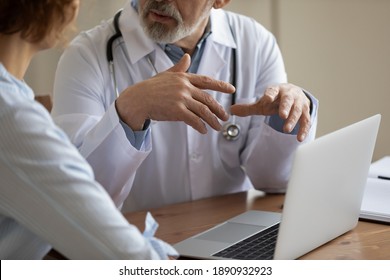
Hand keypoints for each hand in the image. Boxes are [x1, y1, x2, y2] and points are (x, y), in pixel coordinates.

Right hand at [115, 54, 234, 133]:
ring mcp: (181, 99)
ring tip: (218, 127)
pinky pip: (194, 120)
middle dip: (219, 109)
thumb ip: (179, 68)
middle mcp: (185, 87)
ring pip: (203, 111)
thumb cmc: (151, 88)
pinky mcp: (176, 111)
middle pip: (208, 99)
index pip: (207, 81)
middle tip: (225, 117)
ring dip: (213, 120)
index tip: (232, 89)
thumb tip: (187, 57)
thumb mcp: (166, 74)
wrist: (138, 99)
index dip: (221, 85)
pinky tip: (203, 130)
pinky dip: (200, 126)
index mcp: (184, 78)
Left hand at [230, 83, 310, 141]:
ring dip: (293, 120)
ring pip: (298, 111)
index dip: (270, 94)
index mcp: (277, 90)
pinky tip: (300, 138)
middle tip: (282, 115)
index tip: (267, 99)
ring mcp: (299, 103)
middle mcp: (290, 95)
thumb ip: (248, 108)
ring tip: (287, 130)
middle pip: (288, 100)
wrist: (294, 94)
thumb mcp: (263, 103)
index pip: (272, 91)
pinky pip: (306, 121)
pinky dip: (304, 130)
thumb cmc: (276, 100)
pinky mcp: (305, 112)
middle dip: (285, 107)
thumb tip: (231, 110)